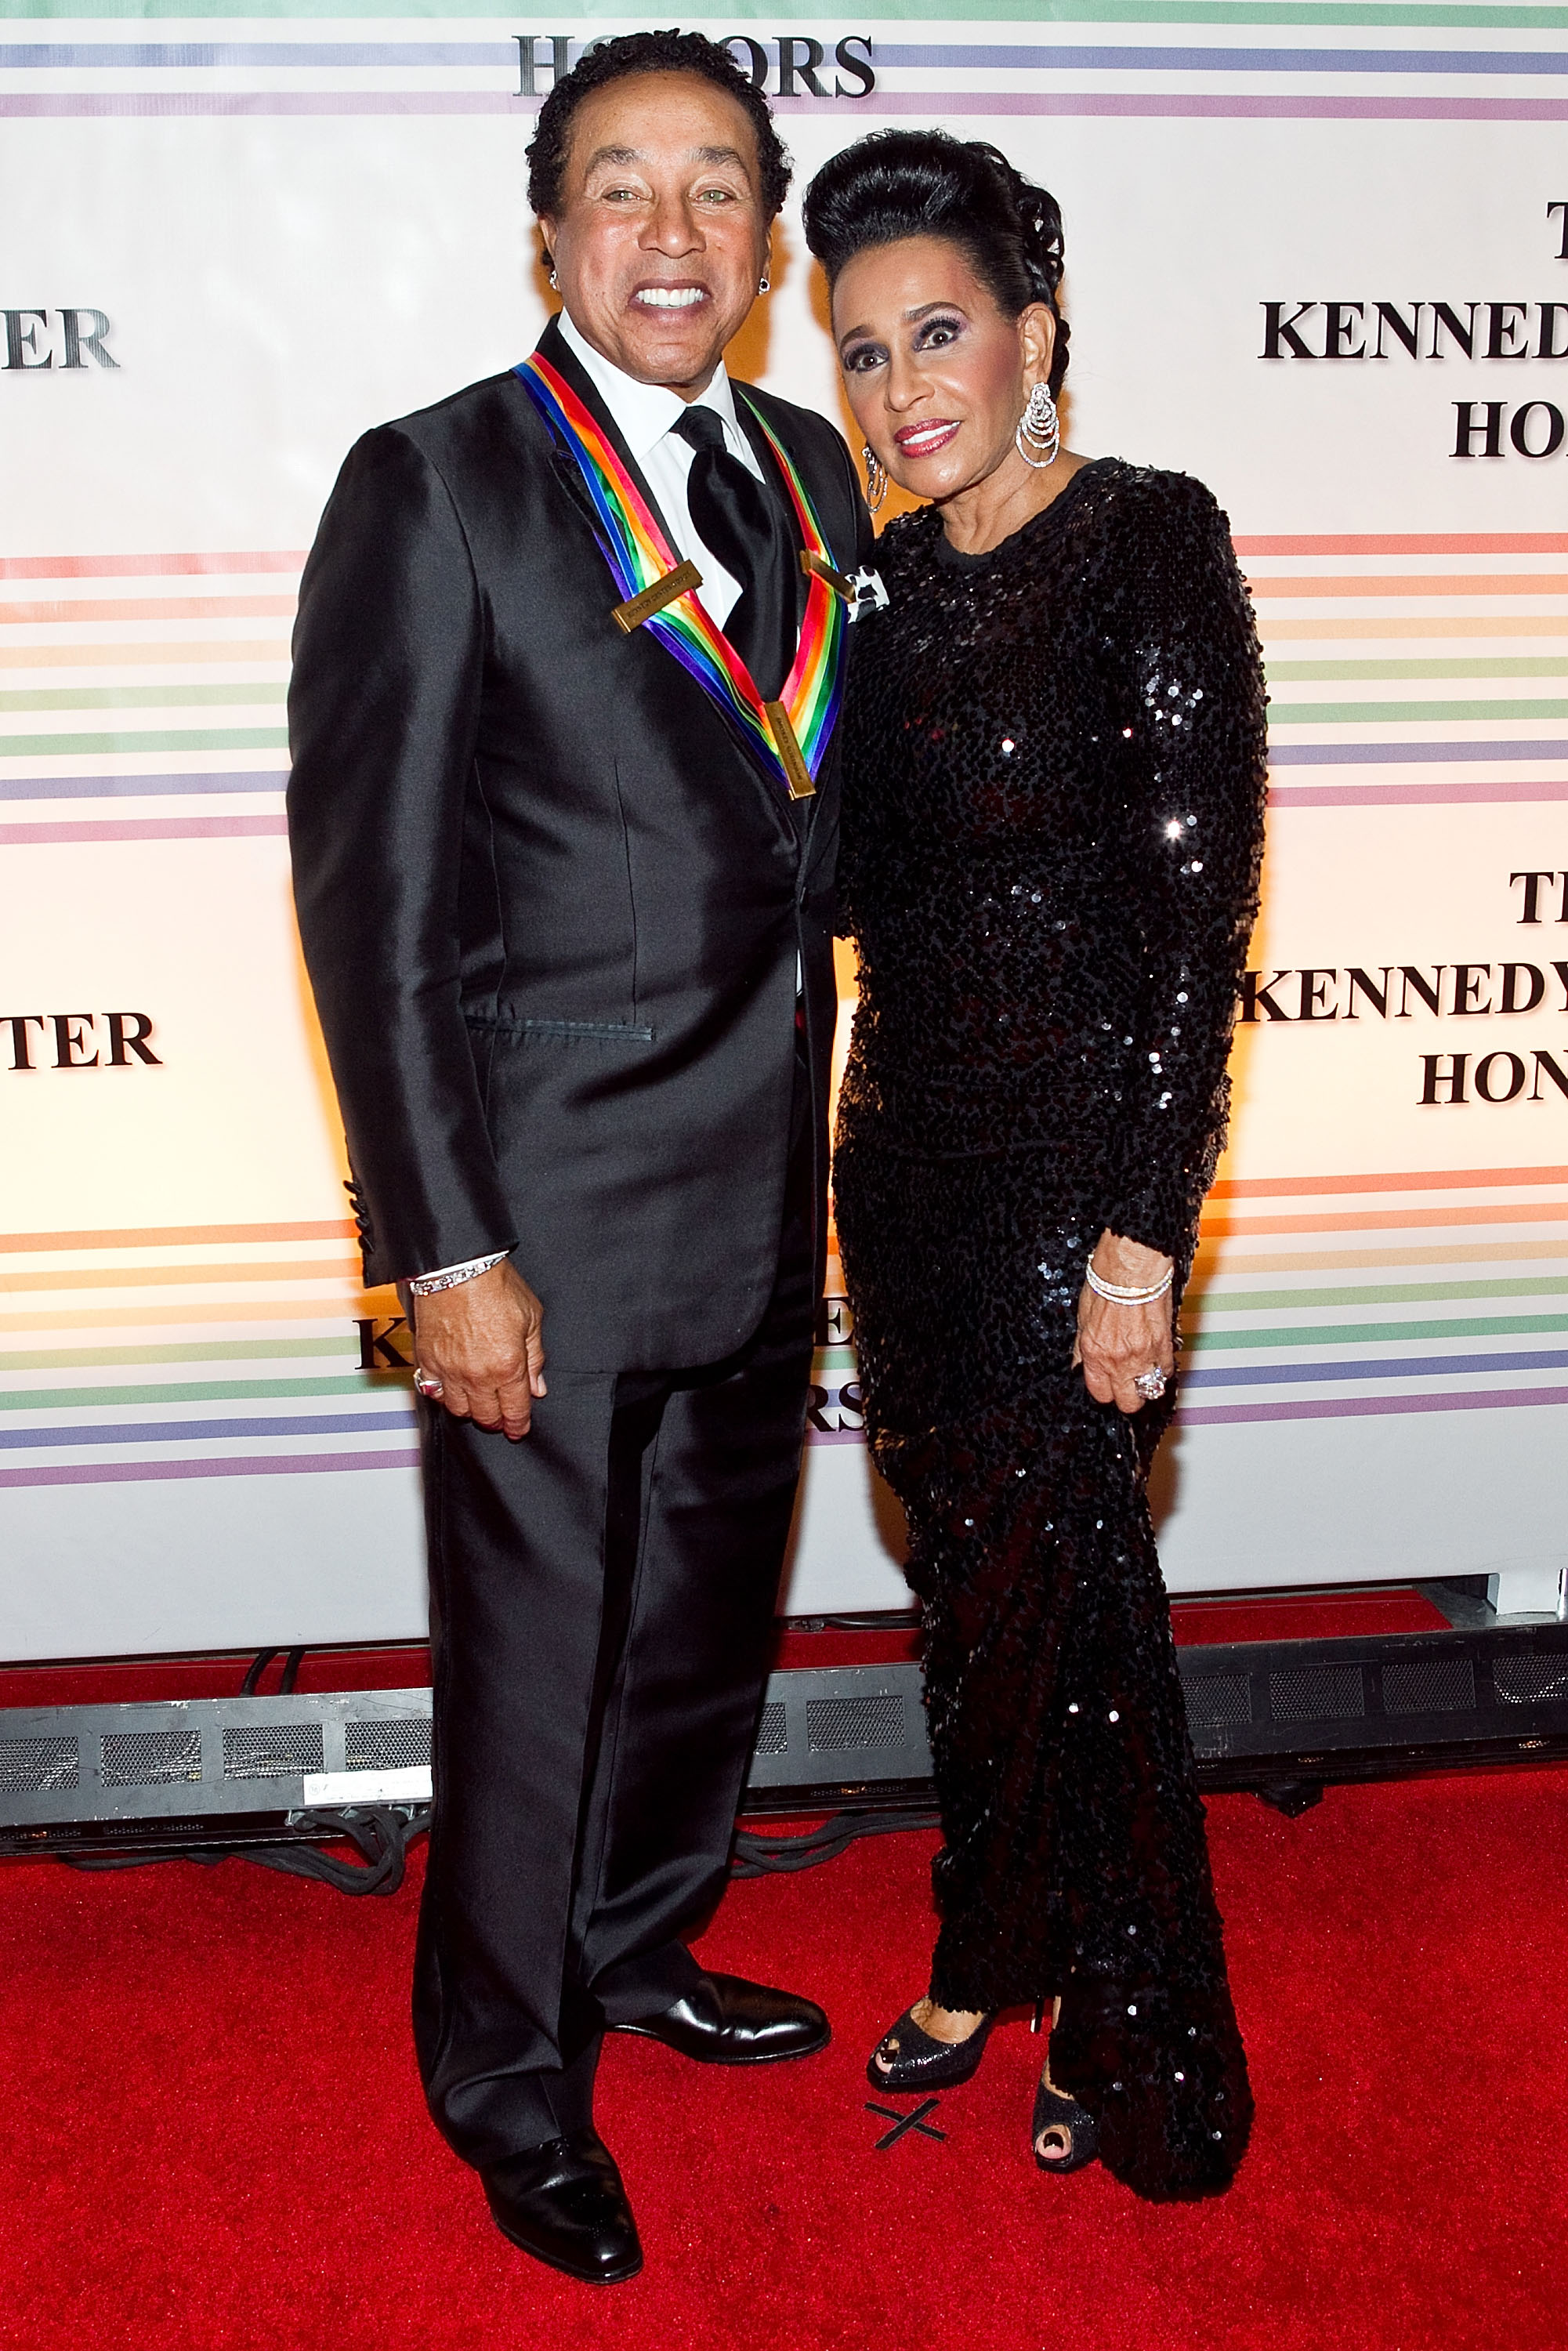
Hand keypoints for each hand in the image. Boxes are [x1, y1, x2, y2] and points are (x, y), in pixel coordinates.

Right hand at [411, 1259, 545, 1440]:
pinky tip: (453, 1386)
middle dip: (496, 1419)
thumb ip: (535, 1357)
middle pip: (486, 1416)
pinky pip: (433, 1392)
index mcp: (509, 1366)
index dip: (518, 1425)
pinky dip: (444, 1395)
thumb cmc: (495, 1285)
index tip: (518, 1430)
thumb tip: (537, 1386)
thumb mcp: (531, 1318)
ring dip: (471, 1409)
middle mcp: (477, 1374)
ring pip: (459, 1410)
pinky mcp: (427, 1360)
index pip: (515, 1410)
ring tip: (478, 1400)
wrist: (457, 1267)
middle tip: (501, 1415)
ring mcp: (449, 1370)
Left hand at [1073, 1230, 1174, 1415]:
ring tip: (1144, 1372)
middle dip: (1128, 1397)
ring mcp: (1143, 1355)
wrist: (1131, 1267)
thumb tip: (1078, 1365)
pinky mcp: (1164, 1345)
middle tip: (1128, 1385)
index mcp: (1094, 1353)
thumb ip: (1081, 1347)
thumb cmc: (1106, 1284)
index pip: (1100, 1393)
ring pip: (1150, 1390)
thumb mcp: (1082, 1317)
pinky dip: (1163, 1368)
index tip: (1108, 1385)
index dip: (1105, 1392)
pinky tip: (1157, 1357)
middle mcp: (1118, 1359)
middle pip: (1128, 1401)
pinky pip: (1166, 1370)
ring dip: (1148, 1384)